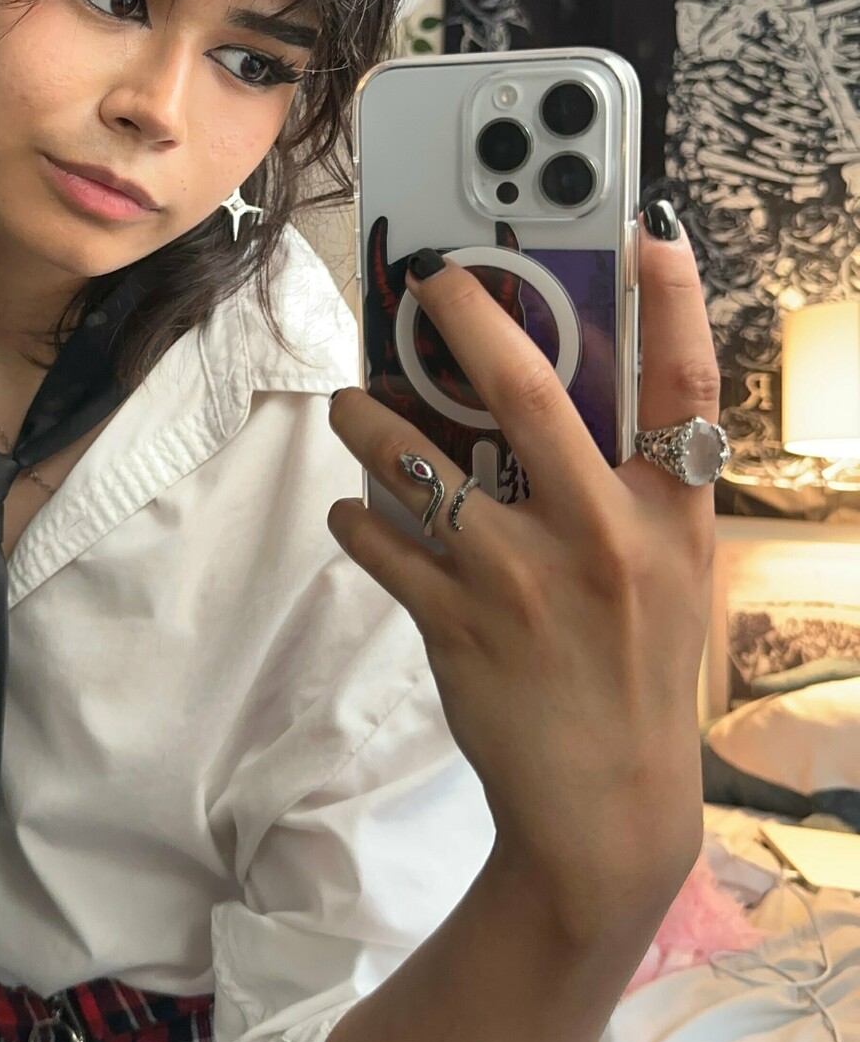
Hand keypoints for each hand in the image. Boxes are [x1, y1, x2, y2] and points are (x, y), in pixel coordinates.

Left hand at [327, 209, 716, 943]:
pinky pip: (383, 544)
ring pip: (423, 465)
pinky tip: (356, 513)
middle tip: (427, 281)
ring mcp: (523, 581)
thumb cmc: (639, 673)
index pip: (686, 391)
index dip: (676, 305)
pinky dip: (358, 519)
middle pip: (529, 398)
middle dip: (471, 321)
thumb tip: (560, 397)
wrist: (605, 807)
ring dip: (373, 424)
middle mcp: (601, 538)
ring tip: (354, 405)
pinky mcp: (457, 625)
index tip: (647, 235)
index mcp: (669, 519)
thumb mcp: (671, 575)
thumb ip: (630, 490)